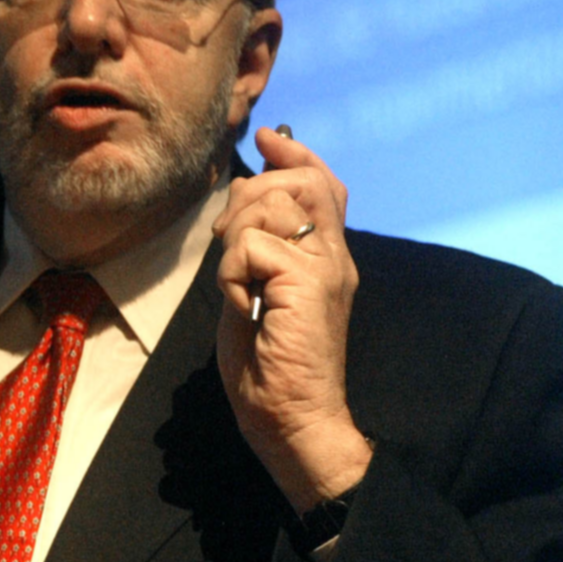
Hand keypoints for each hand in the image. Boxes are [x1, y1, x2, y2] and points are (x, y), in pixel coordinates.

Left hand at [212, 127, 371, 511]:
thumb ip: (256, 250)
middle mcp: (334, 257)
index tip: (269, 139)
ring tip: (237, 279)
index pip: (324, 185)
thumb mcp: (257, 295)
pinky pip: (251, 246)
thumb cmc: (271, 372)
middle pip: (304, 181)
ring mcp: (324, 269)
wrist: (295, 423)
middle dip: (253, 191)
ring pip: (274, 205)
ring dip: (237, 233)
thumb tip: (243, 200)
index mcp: (326, 259)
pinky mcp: (307, 284)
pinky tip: (241, 305)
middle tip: (229, 237)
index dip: (296, 157)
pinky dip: (231, 272)